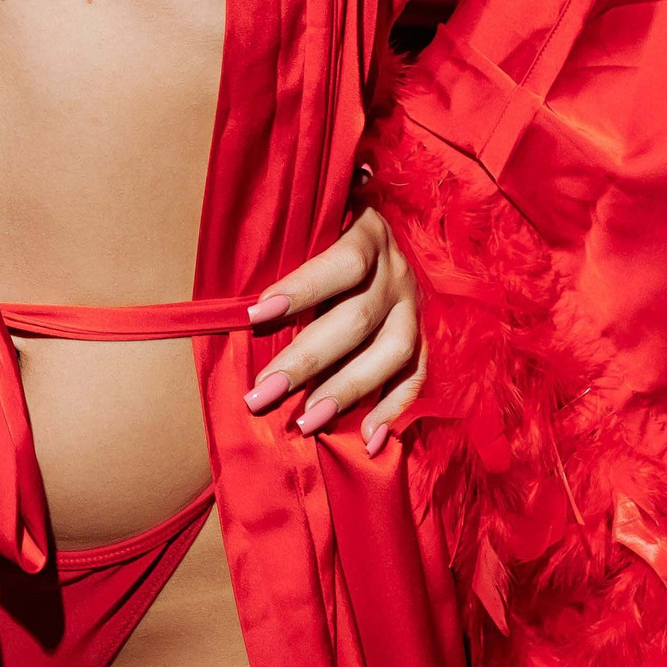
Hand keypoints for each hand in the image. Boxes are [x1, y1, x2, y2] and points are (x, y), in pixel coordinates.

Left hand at [241, 202, 423, 455]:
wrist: (376, 236)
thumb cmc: (318, 233)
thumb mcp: (308, 227)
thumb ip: (283, 248)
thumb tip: (242, 296)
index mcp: (368, 232)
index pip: (342, 263)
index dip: (301, 289)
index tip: (254, 316)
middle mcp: (397, 271)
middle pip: (357, 319)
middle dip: (306, 361)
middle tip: (261, 395)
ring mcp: (413, 307)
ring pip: (391, 353)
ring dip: (347, 390)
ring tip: (307, 422)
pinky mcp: (425, 337)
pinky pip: (416, 377)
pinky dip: (393, 410)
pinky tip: (367, 439)